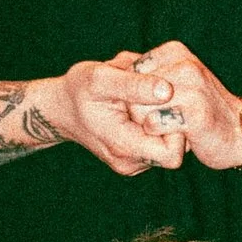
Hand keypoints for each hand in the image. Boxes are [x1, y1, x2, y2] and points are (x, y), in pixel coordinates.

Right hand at [39, 53, 179, 177]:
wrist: (63, 107)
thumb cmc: (79, 89)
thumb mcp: (100, 78)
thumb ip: (134, 85)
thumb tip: (168, 90)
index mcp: (122, 147)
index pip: (172, 154)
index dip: (176, 127)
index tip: (166, 100)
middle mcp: (131, 163)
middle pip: (177, 149)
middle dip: (174, 120)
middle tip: (160, 94)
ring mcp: (136, 162)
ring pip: (174, 145)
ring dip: (167, 120)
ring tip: (149, 99)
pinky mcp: (140, 156)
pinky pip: (165, 142)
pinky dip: (162, 123)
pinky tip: (147, 106)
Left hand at [126, 39, 241, 170]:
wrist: (240, 134)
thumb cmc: (201, 110)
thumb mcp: (175, 80)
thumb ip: (149, 74)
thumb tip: (114, 73)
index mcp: (176, 51)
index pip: (129, 71)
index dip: (133, 95)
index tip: (154, 106)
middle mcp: (185, 64)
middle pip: (132, 91)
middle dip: (138, 110)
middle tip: (163, 119)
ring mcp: (192, 87)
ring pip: (140, 109)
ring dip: (148, 124)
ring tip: (170, 127)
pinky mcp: (195, 113)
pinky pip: (154, 124)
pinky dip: (158, 134)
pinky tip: (176, 135)